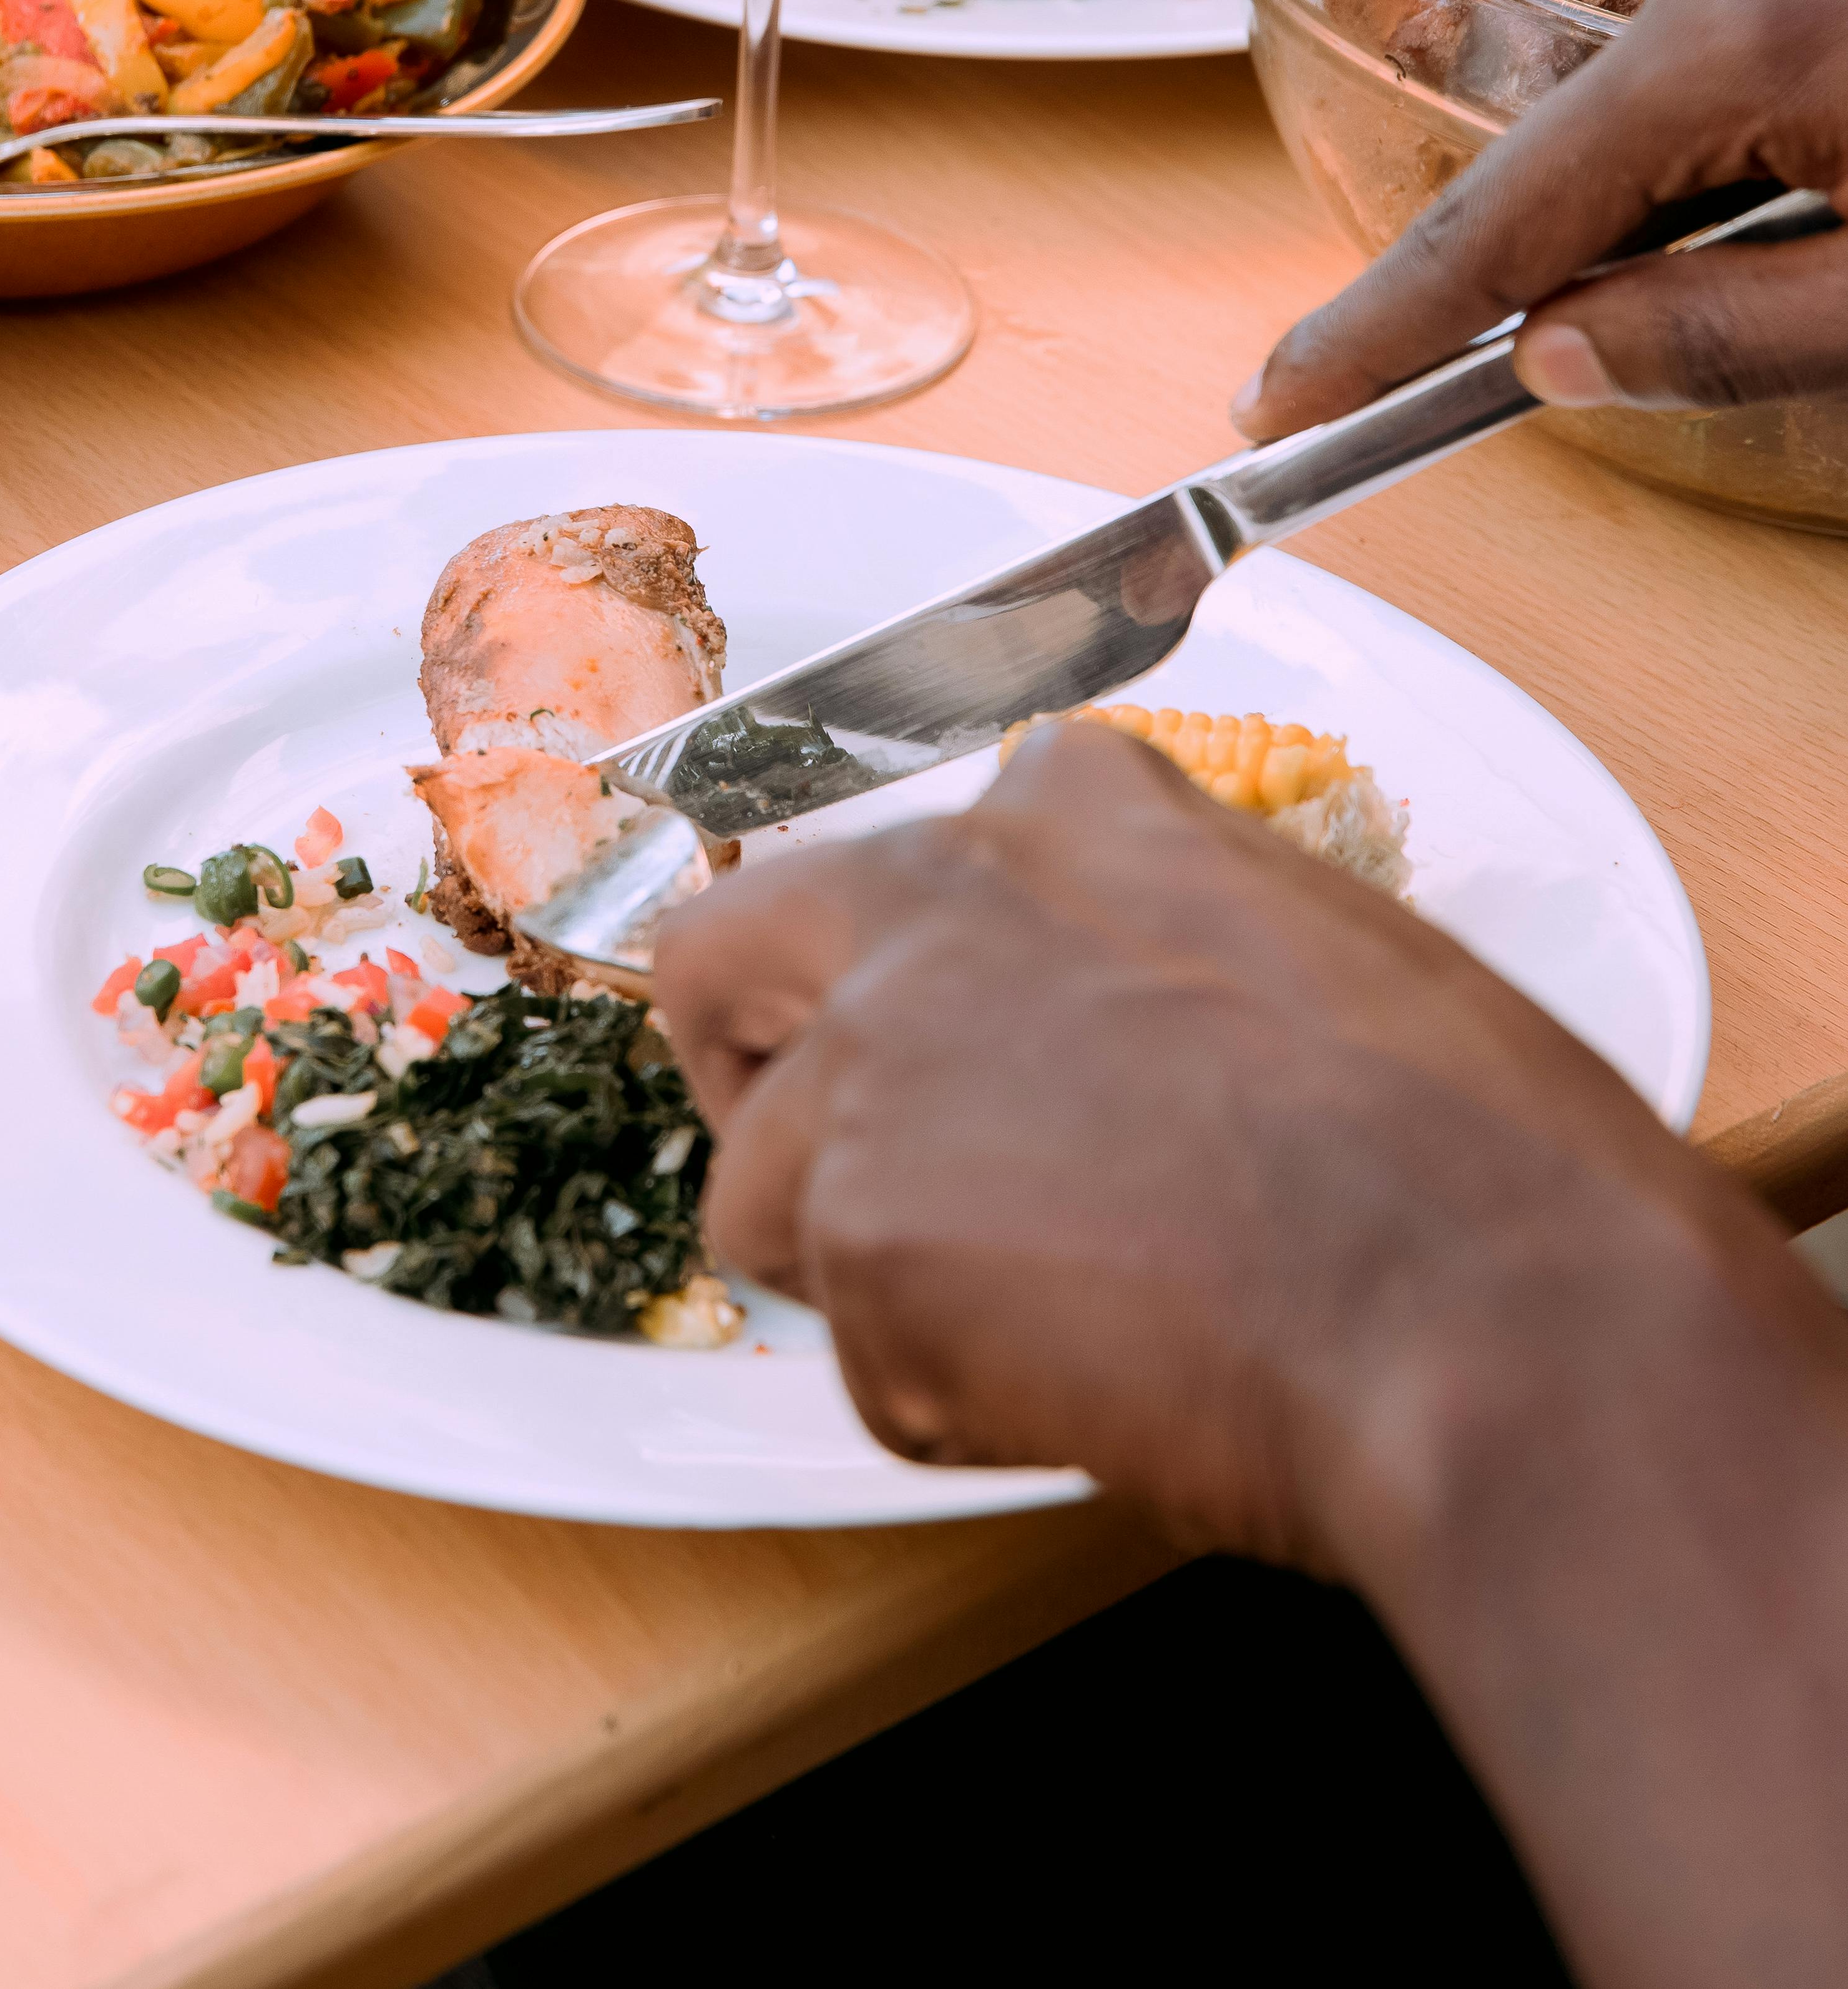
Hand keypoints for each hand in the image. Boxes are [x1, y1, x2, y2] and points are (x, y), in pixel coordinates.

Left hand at [658, 726, 1847, 1988]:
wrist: (1493, 1304)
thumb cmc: (1469, 1157)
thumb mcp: (1303, 953)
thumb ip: (1142, 958)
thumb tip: (1100, 1054)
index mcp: (1063, 808)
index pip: (883, 872)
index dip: (897, 991)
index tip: (937, 1060)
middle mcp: (932, 899)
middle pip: (718, 961)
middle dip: (753, 1077)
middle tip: (861, 1194)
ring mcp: (873, 1060)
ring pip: (774, 1204)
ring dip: (889, 1287)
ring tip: (1078, 1327)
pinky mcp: (855, 1230)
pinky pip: (862, 1362)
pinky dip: (957, 1403)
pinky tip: (1108, 1386)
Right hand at [1234, 0, 1847, 439]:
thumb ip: (1737, 338)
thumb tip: (1552, 359)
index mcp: (1735, 45)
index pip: (1494, 225)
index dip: (1375, 331)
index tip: (1273, 403)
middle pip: (1575, 151)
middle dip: (1573, 260)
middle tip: (1600, 356)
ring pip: (1664, 89)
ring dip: (1707, 177)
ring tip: (1843, 213)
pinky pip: (1741, 25)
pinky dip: (1762, 107)